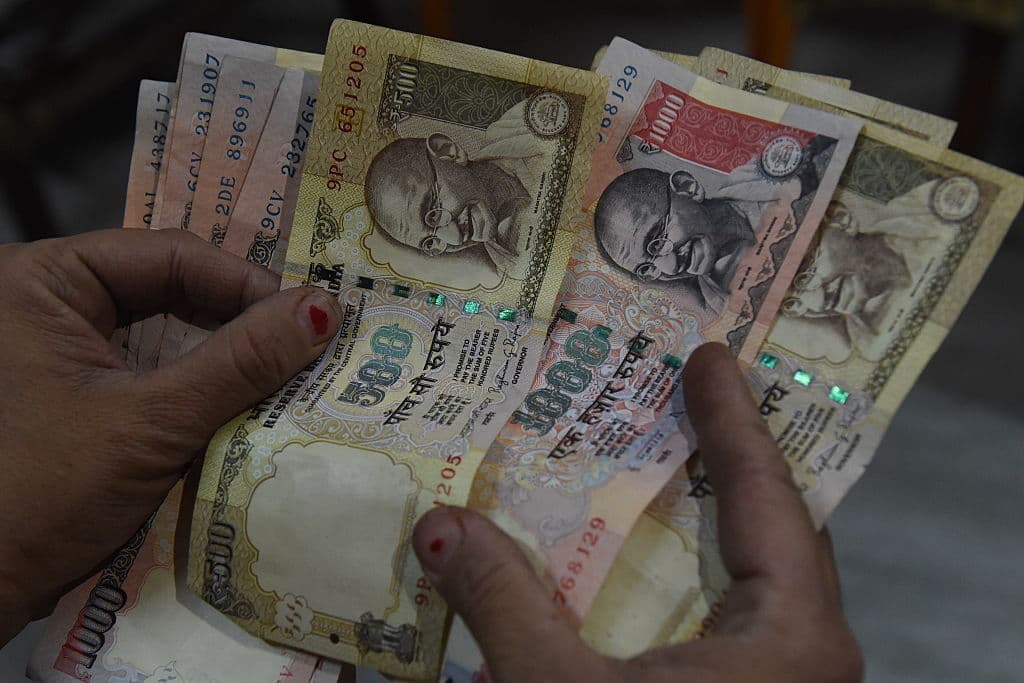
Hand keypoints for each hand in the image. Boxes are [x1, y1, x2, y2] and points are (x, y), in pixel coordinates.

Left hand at [0, 229, 340, 643]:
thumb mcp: (151, 423)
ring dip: (226, 354)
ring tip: (288, 370)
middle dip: (240, 319)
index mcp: (41, 280)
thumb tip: (325, 309)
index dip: (245, 283)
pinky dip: (200, 384)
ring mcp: (60, 349)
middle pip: (170, 286)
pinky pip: (153, 368)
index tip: (310, 320)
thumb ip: (239, 362)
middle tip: (306, 346)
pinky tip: (245, 401)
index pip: (168, 254)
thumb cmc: (46, 495)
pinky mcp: (75, 393)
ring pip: (166, 329)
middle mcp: (48, 301)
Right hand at [412, 343, 861, 681]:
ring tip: (673, 463)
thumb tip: (438, 524)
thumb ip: (505, 608)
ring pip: (761, 574)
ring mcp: (791, 681)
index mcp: (793, 633)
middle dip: (730, 457)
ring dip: (716, 516)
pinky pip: (739, 616)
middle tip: (685, 396)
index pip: (767, 493)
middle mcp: (809, 651)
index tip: (709, 354)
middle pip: (777, 525)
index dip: (734, 417)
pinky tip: (657, 566)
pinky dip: (701, 574)